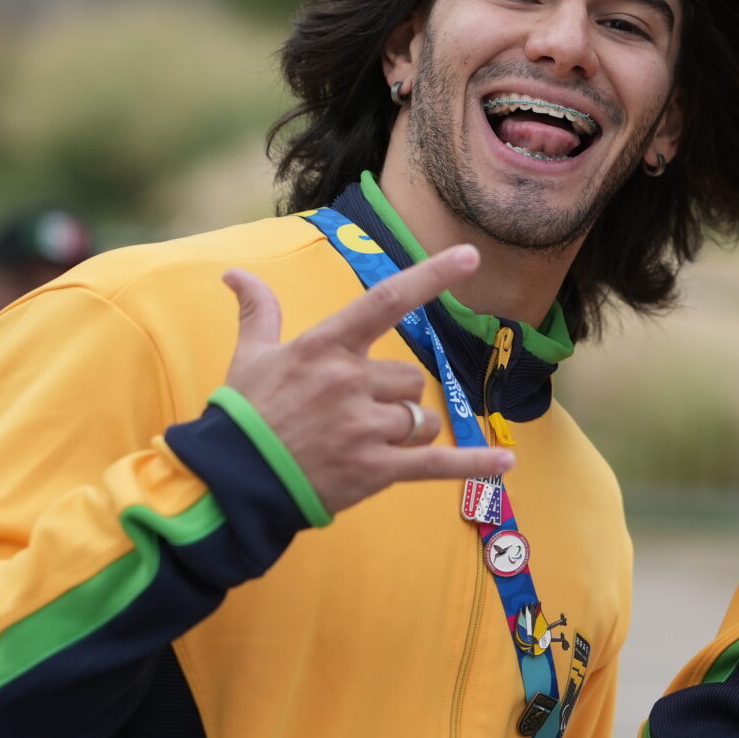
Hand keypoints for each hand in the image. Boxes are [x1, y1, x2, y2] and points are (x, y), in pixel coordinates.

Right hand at [220, 243, 513, 514]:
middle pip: (410, 378)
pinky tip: (506, 460)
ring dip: (408, 430)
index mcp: (326, 347)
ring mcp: (365, 427)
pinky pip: (437, 462)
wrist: (232, 482)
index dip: (431, 276)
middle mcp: (350, 381)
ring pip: (421, 418)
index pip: (386, 300)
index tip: (470, 255)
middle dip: (395, 396)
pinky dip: (474, 462)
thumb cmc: (243, 416)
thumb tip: (235, 274)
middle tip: (354, 415)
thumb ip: (259, 313)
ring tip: (365, 444)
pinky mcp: (375, 469)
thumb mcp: (250, 357)